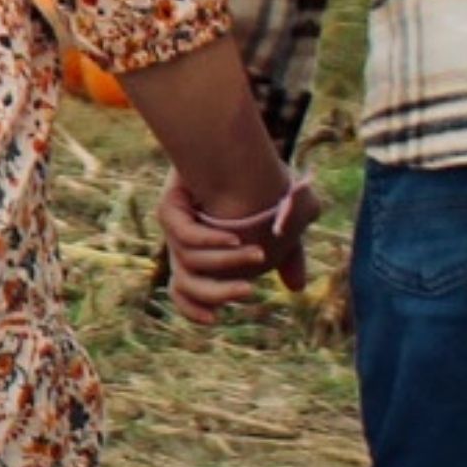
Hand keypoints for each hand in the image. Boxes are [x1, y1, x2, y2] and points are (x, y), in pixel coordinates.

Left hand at [157, 174, 320, 323]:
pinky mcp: (170, 208)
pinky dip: (212, 240)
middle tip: (250, 292)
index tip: (215, 320)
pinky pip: (186, 234)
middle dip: (219, 294)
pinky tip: (236, 237)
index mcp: (201, 258)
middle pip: (188, 285)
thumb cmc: (262, 188)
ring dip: (226, 263)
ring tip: (257, 256)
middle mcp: (183, 246)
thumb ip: (287, 256)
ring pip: (191, 262)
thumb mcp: (281, 226)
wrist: (237, 146)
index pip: (185, 292)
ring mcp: (175, 228)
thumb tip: (296, 288)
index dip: (194, 310)